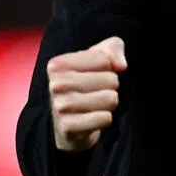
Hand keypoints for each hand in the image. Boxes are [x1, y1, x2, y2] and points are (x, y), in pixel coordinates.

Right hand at [47, 36, 124, 151]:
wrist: (67, 125)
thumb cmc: (84, 84)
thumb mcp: (97, 58)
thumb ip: (113, 48)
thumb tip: (120, 65)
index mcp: (57, 64)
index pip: (104, 59)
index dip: (108, 67)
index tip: (93, 74)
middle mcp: (55, 84)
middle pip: (111, 79)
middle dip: (110, 86)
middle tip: (95, 92)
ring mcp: (60, 107)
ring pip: (110, 98)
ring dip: (109, 103)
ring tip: (95, 105)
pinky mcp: (69, 127)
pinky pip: (106, 118)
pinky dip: (105, 118)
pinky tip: (92, 118)